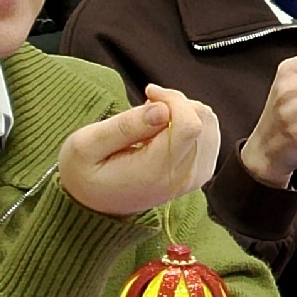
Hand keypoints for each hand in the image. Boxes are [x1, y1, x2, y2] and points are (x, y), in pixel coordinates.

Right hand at [59, 84, 220, 217]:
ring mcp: (196, 177)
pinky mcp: (201, 172)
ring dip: (184, 110)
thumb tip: (162, 109)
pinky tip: (165, 127)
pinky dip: (190, 121)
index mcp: (155, 171)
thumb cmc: (86, 171)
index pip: (189, 125)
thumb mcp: (87, 145)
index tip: (149, 93)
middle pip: (202, 121)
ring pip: (210, 124)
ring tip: (154, 117)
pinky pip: (210, 134)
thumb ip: (125, 126)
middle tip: (148, 104)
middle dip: (177, 102)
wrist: (96, 203)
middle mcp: (183, 177)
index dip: (173, 100)